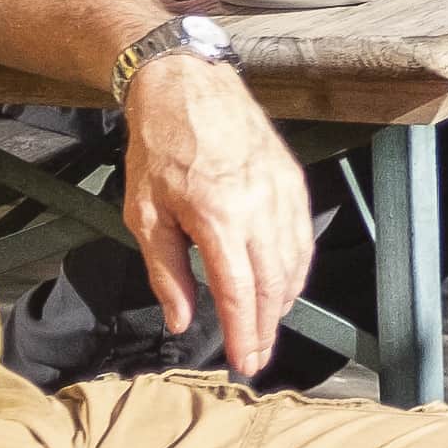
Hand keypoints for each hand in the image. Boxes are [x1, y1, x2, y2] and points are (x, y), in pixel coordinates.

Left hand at [112, 44, 314, 371]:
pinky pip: (302, 237)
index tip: (245, 362)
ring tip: (267, 326)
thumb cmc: (161, 146)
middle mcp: (258, 207)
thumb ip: (166, 272)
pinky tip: (283, 285)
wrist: (187, 86)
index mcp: (218, 217)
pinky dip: (296, 269)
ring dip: (283, 302)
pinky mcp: (292, 181)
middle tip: (257, 356)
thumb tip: (181, 317)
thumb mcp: (145, 214)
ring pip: (294, 264)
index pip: (240, 293)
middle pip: (274, 286)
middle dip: (268, 328)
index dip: (245, 334)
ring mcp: (281, 193)